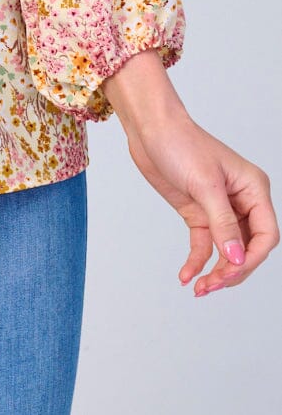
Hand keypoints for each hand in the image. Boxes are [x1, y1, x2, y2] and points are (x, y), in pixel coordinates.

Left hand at [101, 49, 277, 296]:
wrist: (149, 127)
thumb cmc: (180, 142)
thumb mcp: (204, 184)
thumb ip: (223, 224)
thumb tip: (237, 259)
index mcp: (253, 189)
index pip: (266, 235)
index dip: (252, 258)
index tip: (231, 271)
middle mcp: (241, 201)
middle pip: (248, 248)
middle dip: (232, 270)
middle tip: (212, 286)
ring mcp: (219, 209)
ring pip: (227, 251)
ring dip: (216, 271)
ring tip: (200, 288)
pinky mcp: (198, 212)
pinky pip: (204, 245)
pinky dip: (197, 262)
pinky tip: (187, 276)